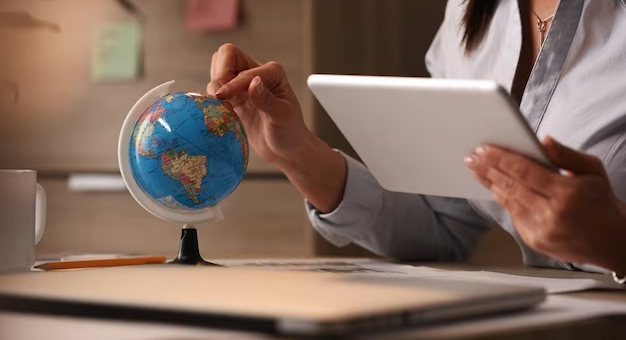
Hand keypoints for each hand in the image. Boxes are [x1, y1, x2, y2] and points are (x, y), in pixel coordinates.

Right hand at [207, 44, 346, 212]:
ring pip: (217, 70)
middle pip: (226, 54)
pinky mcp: (233, 99)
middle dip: (219, 73)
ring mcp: (242, 86)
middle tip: (221, 97)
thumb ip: (266, 100)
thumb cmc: (290, 132)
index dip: (232, 82)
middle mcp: (256, 73)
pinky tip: (222, 114)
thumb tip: (253, 82)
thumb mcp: (283, 117)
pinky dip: (212, 99)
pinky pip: (215, 90)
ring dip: (215, 87)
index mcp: (272, 72)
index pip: (243, 66)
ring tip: (224, 107)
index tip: (224, 98)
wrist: (286, 150)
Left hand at [465, 137, 625, 272]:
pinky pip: (513, 214)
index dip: (500, 158)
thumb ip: (566, 154)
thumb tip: (543, 140)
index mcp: (567, 193)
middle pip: (510, 185)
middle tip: (472, 156)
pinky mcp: (534, 241)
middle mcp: (552, 214)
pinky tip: (493, 187)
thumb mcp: (592, 170)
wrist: (613, 242)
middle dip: (488, 169)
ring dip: (489, 183)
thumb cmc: (602, 203)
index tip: (484, 149)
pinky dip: (502, 199)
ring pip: (508, 200)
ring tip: (476, 169)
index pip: (524, 170)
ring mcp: (541, 230)